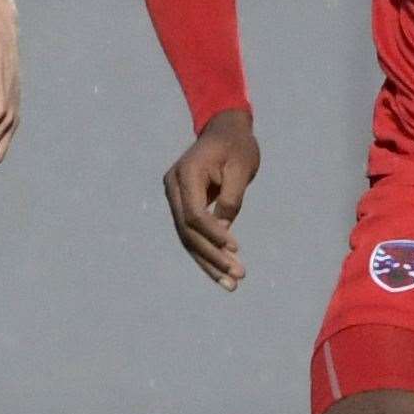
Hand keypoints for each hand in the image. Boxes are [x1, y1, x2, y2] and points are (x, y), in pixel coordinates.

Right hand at [162, 108, 258, 290]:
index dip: (213, 234)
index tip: (235, 248)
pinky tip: (221, 272)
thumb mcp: (240, 168)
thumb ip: (230, 198)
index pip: (194, 213)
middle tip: (237, 277)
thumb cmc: (237, 146)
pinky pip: (191, 232)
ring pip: (187, 237)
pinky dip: (206, 252)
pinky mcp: (182, 203)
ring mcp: (175, 195)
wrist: (224, 129)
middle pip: (187, 230)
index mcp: (186, 173)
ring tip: (231, 284)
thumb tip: (223, 231)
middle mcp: (173, 186)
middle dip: (211, 256)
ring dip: (208, 262)